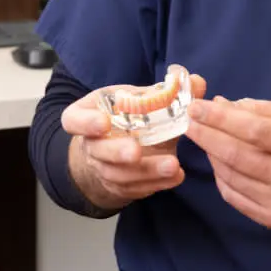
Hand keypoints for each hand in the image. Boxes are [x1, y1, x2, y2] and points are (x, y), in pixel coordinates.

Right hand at [61, 73, 206, 211]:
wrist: (119, 145)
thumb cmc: (127, 116)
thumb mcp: (139, 99)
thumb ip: (167, 92)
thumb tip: (196, 81)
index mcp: (87, 115)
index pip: (74, 120)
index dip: (86, 122)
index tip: (103, 122)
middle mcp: (91, 144)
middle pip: (97, 152)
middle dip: (117, 152)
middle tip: (136, 151)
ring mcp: (104, 168)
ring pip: (118, 175)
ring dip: (146, 172)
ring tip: (173, 165)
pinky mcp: (121, 186)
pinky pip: (135, 189)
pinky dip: (156, 184)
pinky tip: (175, 176)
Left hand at [184, 96, 270, 229]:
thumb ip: (260, 109)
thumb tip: (220, 104)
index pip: (254, 131)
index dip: (221, 119)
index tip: (196, 108)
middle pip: (238, 155)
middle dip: (206, 136)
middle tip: (188, 122)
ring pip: (231, 177)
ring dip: (211, 154)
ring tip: (203, 137)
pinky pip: (234, 196)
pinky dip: (220, 176)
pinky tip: (218, 160)